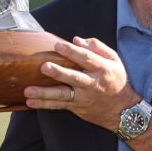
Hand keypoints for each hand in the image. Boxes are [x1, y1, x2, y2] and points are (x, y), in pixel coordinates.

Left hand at [23, 36, 139, 131]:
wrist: (123, 110)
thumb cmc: (116, 81)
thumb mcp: (114, 60)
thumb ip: (97, 47)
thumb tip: (76, 40)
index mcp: (102, 69)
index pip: (86, 58)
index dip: (72, 52)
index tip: (58, 45)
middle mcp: (92, 83)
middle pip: (74, 78)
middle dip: (58, 73)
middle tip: (44, 67)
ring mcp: (83, 97)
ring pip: (63, 95)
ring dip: (45, 93)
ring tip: (29, 91)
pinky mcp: (76, 107)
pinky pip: (58, 106)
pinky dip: (44, 105)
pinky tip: (30, 102)